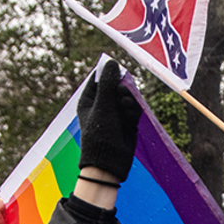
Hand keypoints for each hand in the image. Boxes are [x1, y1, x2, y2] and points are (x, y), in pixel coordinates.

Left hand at [77, 60, 140, 183]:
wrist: (110, 161)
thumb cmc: (100, 134)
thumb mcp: (103, 106)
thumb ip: (108, 83)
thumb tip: (112, 62)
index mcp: (89, 99)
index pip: (99, 78)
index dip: (109, 75)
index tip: (117, 77)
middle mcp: (101, 104)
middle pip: (116, 85)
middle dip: (122, 90)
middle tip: (121, 98)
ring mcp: (114, 113)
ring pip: (127, 96)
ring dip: (129, 101)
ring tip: (125, 113)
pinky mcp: (127, 120)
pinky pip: (134, 107)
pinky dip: (133, 111)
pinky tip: (131, 120)